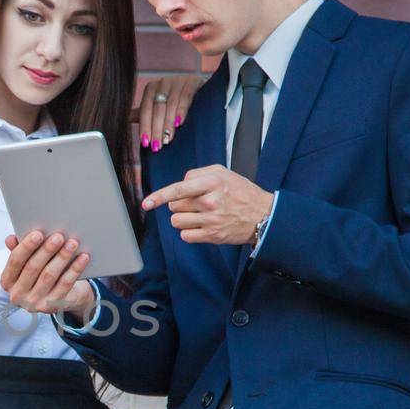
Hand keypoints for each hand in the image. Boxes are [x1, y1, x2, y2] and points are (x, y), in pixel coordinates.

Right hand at [1, 230, 94, 315]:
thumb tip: (11, 238)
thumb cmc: (40, 273)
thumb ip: (19, 249)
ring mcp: (34, 303)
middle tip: (59, 236)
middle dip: (47, 250)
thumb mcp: (27, 262)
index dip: (26, 246)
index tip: (38, 233)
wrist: (58, 296)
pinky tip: (82, 258)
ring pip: (49, 275)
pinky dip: (75, 269)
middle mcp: (17, 294)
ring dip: (62, 257)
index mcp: (8, 281)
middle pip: (33, 268)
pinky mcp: (52, 306)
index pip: (15, 261)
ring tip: (72, 243)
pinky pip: (65, 285)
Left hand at [129, 74, 201, 152]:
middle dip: (156, 129)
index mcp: (151, 89)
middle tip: (157, 146)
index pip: (145, 109)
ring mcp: (178, 81)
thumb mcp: (158, 106)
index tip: (145, 143)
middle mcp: (163, 83)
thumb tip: (124, 119)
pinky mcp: (192, 82)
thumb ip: (143, 113)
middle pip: (157, 108)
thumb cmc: (175, 101)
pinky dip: (182, 111)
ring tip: (167, 139)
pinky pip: (186, 97)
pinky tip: (180, 123)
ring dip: (168, 124)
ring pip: (170, 104)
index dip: (145, 126)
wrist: (199, 89)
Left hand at [143, 165, 274, 245]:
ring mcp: (211, 220)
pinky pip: (185, 235)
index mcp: (212, 182)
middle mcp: (211, 201)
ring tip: (199, 215)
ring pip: (177, 221)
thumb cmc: (241, 191)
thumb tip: (179, 185)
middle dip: (181, 204)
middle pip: (174, 206)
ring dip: (183, 218)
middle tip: (198, 203)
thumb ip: (197, 174)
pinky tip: (201, 226)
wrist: (263, 215)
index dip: (159, 196)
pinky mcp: (212, 236)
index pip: (179, 189)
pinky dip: (189, 231)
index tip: (146, 203)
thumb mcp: (223, 173)